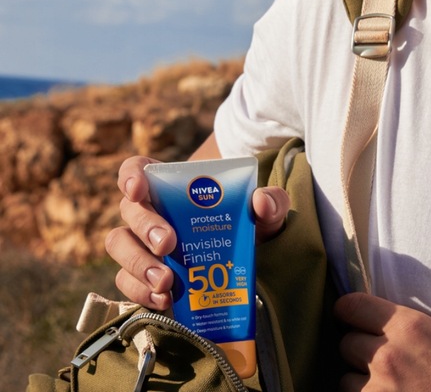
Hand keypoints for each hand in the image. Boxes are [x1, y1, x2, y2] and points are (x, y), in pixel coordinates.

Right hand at [105, 152, 289, 309]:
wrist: (243, 258)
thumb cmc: (247, 221)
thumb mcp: (264, 209)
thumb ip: (271, 201)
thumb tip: (261, 202)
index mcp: (171, 184)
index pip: (137, 169)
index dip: (131, 176)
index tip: (138, 190)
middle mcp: (150, 210)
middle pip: (130, 211)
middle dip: (146, 227)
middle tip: (168, 244)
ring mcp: (142, 244)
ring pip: (120, 246)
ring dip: (138, 263)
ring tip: (166, 281)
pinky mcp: (143, 276)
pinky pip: (126, 282)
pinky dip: (141, 291)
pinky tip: (164, 299)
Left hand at [334, 293, 430, 391]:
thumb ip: (430, 324)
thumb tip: (408, 318)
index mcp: (408, 327)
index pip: (352, 305)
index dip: (348, 311)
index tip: (351, 317)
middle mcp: (387, 355)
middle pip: (347, 343)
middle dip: (360, 350)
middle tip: (378, 359)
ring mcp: (377, 390)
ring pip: (345, 379)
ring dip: (360, 382)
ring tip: (385, 387)